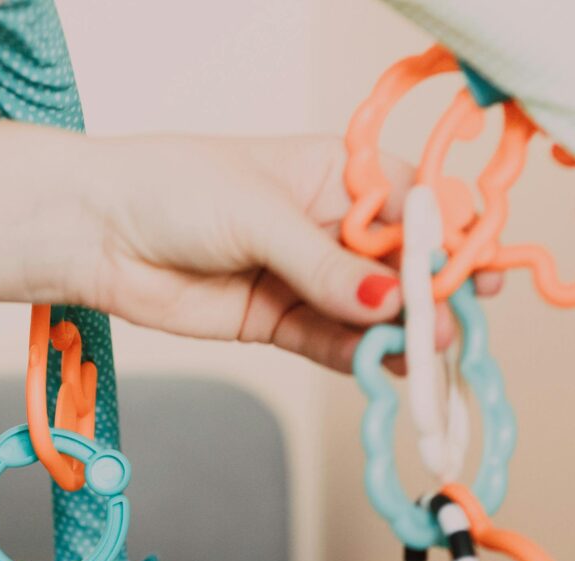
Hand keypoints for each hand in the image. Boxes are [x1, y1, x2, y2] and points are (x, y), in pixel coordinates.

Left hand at [0, 110, 484, 373]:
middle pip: (401, 267)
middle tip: (449, 330)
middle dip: (428, 299)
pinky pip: (335, 345)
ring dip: (399, 338)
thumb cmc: (173, 191)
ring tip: (423, 359)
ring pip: (371, 313)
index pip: (415, 206)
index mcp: (338, 174)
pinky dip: (360, 360)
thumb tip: (387, 302)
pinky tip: (385, 371)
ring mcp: (307, 277)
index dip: (450, 239)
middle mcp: (331, 226)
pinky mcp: (280, 322)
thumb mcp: (259, 217)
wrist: (97, 233)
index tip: (477, 273)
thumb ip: (325, 266)